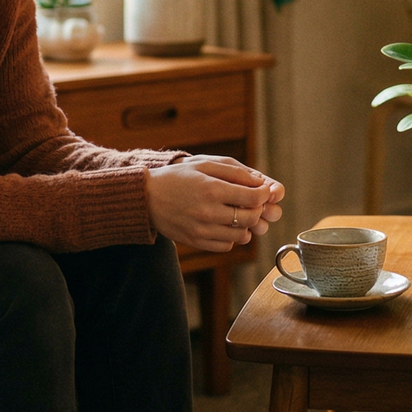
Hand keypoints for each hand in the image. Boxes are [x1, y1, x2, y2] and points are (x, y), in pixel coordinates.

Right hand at [147, 156, 285, 251]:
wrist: (147, 197)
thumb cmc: (178, 177)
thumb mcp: (205, 165)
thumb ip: (235, 172)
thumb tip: (261, 183)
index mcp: (212, 189)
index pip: (254, 198)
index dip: (264, 194)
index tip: (262, 191)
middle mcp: (208, 212)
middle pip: (251, 218)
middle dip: (257, 209)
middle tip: (251, 202)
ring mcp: (202, 230)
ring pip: (241, 235)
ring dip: (245, 224)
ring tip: (236, 213)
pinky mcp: (196, 242)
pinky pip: (226, 246)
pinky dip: (231, 237)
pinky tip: (223, 224)